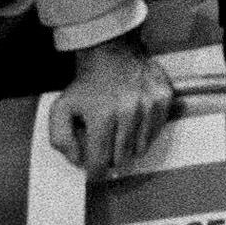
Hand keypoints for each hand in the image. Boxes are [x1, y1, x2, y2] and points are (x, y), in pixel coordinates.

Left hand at [53, 34, 177, 173]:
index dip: (95, 171)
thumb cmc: (86, 85)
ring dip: (129, 147)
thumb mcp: (61, 109)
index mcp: (102, 116)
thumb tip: (78, 161)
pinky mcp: (164, 98)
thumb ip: (60, 139)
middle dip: (111, 158)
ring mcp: (150, 105)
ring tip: (119, 134)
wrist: (111, 53)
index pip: (100, 161)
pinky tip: (134, 123)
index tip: (94, 171)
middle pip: (122, 158)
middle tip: (105, 148)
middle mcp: (130, 111)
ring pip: (141, 148)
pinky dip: (145, 134)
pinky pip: (157, 132)